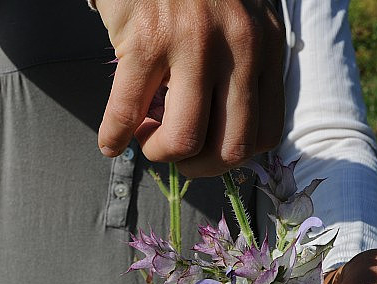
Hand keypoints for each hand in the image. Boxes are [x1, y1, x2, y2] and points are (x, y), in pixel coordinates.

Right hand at [94, 0, 285, 176]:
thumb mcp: (241, 22)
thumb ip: (242, 68)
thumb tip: (221, 131)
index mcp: (266, 48)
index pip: (267, 133)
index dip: (233, 154)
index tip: (209, 148)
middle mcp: (238, 49)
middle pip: (232, 147)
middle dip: (201, 168)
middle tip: (178, 157)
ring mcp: (193, 44)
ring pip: (185, 139)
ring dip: (161, 153)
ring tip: (146, 140)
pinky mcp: (146, 39)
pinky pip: (127, 112)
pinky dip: (113, 137)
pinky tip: (109, 142)